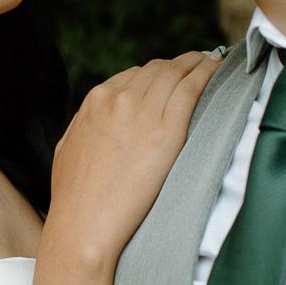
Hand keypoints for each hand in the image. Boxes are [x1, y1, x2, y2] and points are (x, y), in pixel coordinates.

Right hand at [46, 50, 221, 263]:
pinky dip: (206, 74)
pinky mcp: (166, 131)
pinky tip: (217, 69)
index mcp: (95, 102)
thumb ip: (85, 127)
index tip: (172, 76)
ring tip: (212, 61)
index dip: (157, 74)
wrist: (84, 223)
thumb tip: (95, 123)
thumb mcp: (68, 147)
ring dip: (197, 62)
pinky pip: (191, 89)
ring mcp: (141, 112)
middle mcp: (117, 99)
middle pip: (156, 69)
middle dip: (179, 64)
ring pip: (175, 72)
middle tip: (199, 62)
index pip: (134, 75)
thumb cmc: (73, 197)